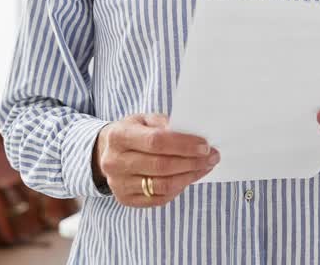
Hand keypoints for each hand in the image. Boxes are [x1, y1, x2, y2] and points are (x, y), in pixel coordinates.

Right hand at [92, 113, 219, 207]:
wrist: (107, 152)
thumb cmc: (132, 132)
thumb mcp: (144, 120)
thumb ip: (165, 124)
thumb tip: (192, 135)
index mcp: (118, 136)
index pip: (156, 142)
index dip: (183, 144)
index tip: (205, 145)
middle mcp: (115, 162)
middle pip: (161, 165)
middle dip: (192, 162)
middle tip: (212, 157)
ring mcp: (119, 184)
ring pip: (163, 185)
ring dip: (190, 176)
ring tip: (205, 167)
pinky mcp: (126, 199)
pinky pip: (160, 198)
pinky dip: (179, 188)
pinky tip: (189, 177)